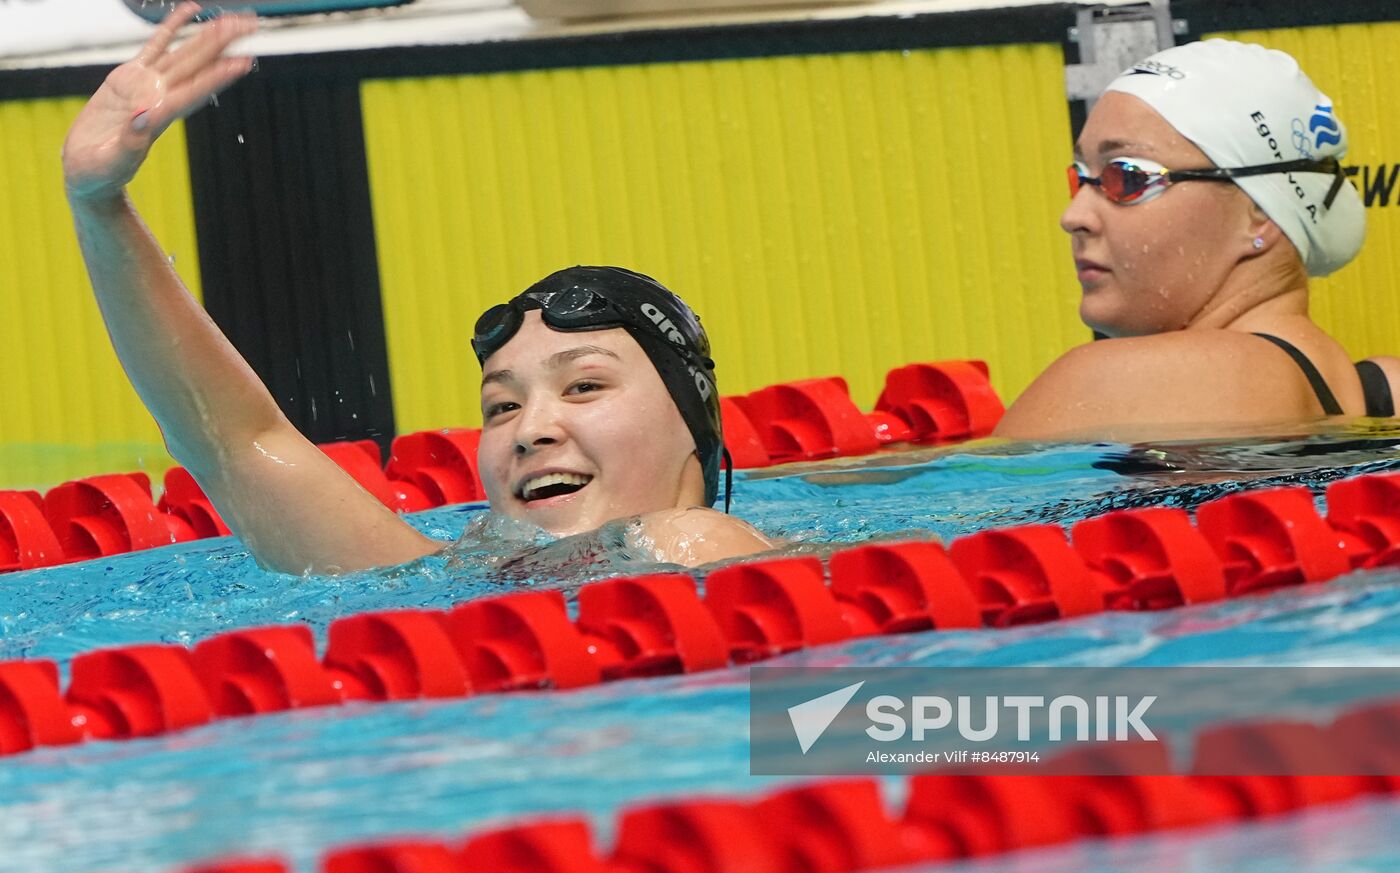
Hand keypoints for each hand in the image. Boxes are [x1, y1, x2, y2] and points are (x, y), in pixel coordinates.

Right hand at [62, 2, 255, 201]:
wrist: (88, 171)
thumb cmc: (100, 173)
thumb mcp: (112, 160)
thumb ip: (130, 141)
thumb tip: (144, 118)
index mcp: (158, 116)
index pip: (195, 91)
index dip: (218, 76)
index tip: (243, 62)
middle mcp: (160, 96)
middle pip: (198, 65)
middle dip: (223, 45)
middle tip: (249, 25)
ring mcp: (147, 84)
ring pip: (184, 53)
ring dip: (208, 35)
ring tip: (231, 19)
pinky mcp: (130, 77)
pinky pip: (156, 45)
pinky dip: (173, 27)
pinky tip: (191, 11)